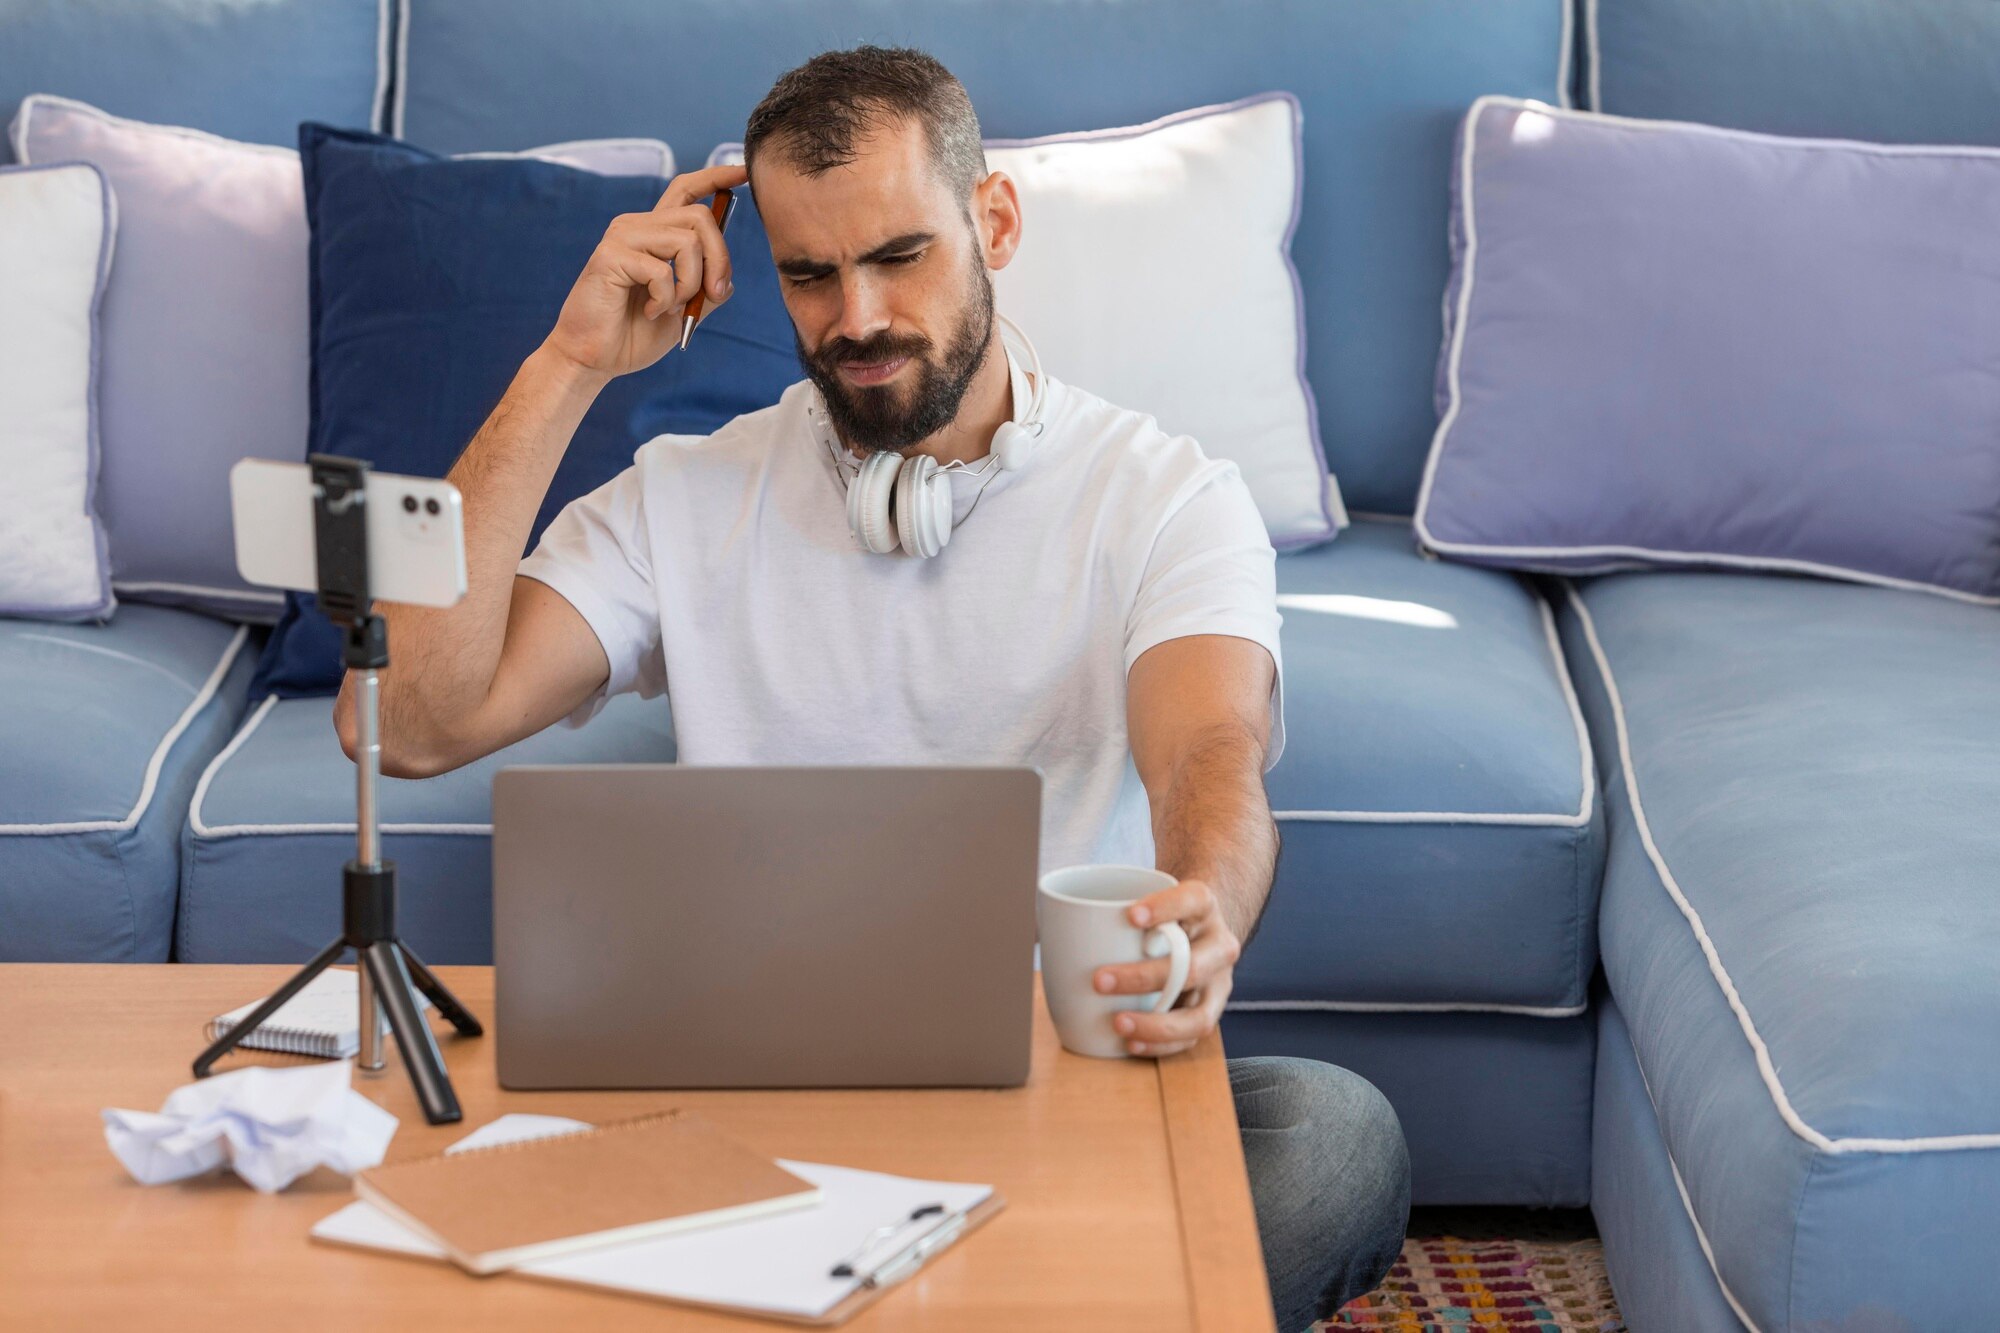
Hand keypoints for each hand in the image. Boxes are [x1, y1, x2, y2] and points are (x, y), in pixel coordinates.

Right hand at [542, 163, 749, 380]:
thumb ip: (707, 291)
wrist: (593, 359)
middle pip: (700, 216)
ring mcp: (622, 237)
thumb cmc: (633, 335)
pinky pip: (662, 271)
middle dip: (719, 259)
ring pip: (687, 242)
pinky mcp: (610, 255)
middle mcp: (637, 226)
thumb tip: (727, 278)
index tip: (742, 171)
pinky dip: (666, 299)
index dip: (716, 178)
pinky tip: (650, 311)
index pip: (686, 191)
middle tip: (712, 296)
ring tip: (670, 307)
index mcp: (654, 234)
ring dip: (691, 283)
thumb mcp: (684, 312)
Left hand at [1091, 877, 1240, 1058]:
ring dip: (1156, 1024)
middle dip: (1144, 977)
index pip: (1193, 900)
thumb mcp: (1148, 898)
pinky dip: (1160, 1044)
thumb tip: (1047, 925)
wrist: (1195, 928)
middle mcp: (1218, 945)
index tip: (1129, 916)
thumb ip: (1113, 910)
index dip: (1165, 907)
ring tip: (1118, 1022)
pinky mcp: (1209, 1012)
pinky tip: (1130, 1041)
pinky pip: (1190, 1037)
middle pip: (1193, 965)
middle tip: (1100, 979)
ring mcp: (1218, 984)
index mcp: (1203, 906)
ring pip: (1199, 1014)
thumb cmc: (1159, 915)